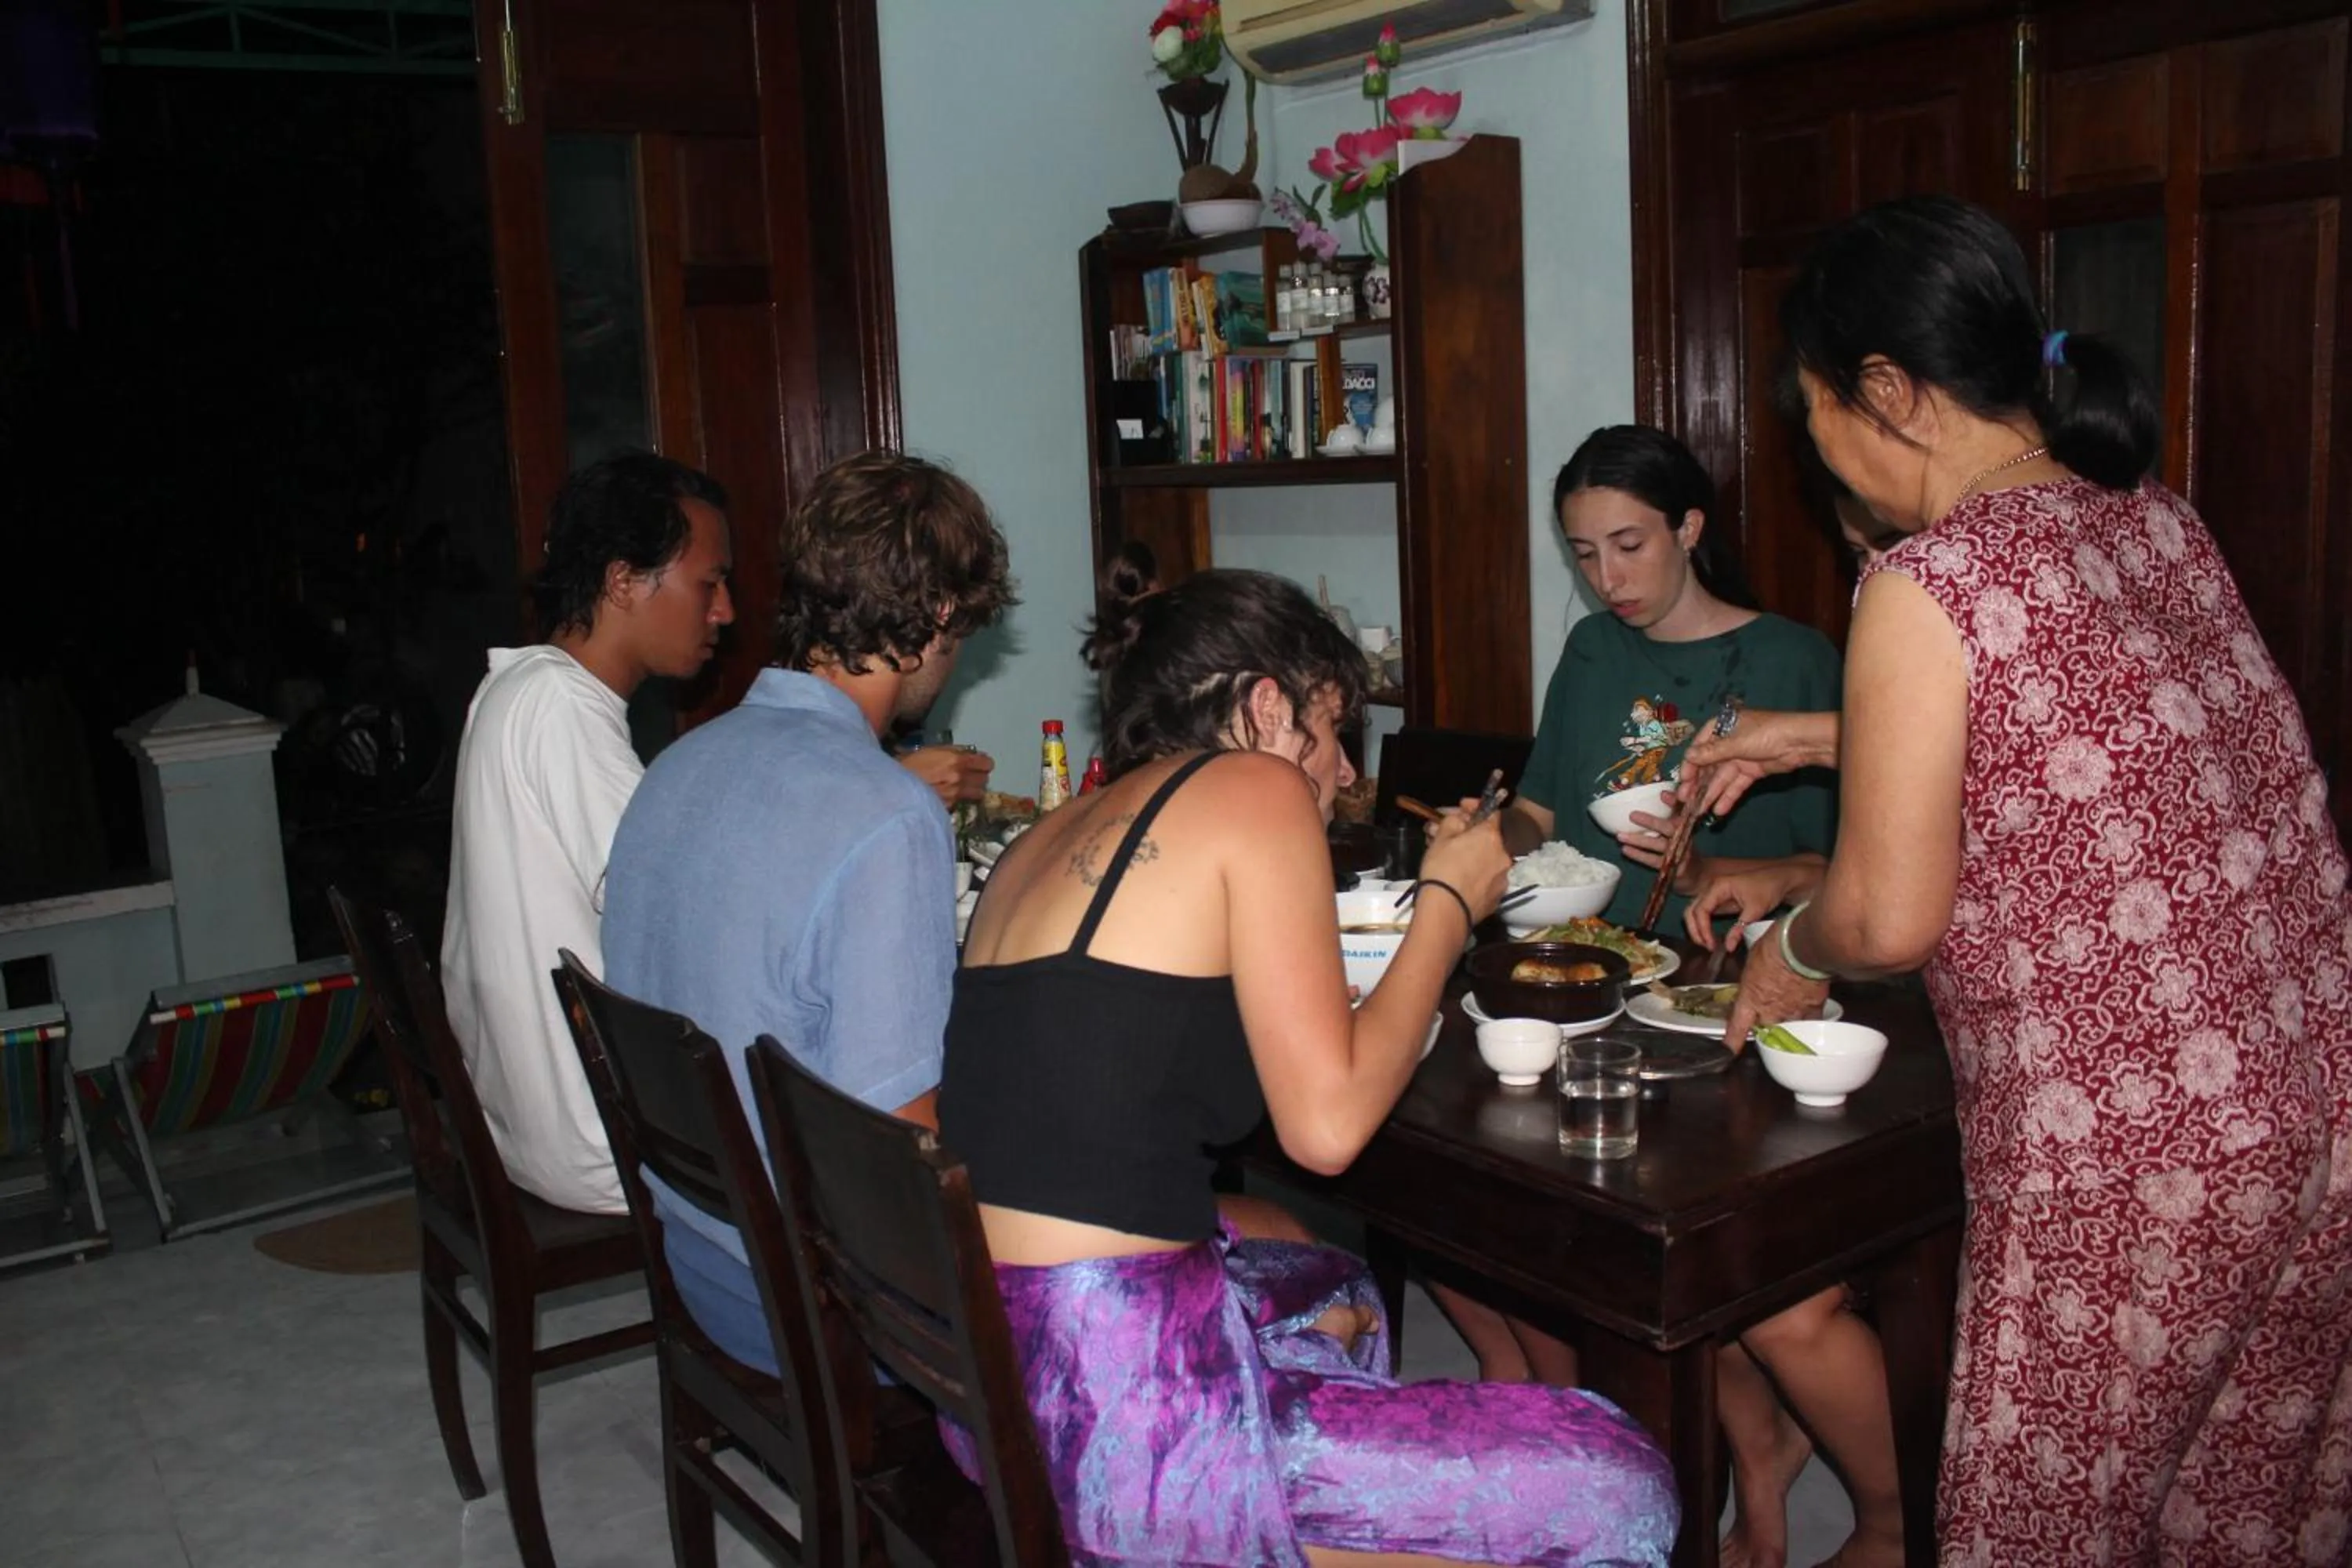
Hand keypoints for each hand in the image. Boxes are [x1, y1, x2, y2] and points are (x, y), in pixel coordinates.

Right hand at [899, 745, 992, 807]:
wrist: (893, 787)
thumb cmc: (908, 764)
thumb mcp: (931, 750)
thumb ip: (952, 752)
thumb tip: (968, 753)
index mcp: (956, 761)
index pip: (986, 763)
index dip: (984, 763)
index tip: (980, 763)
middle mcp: (959, 779)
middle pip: (984, 779)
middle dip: (979, 776)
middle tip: (970, 774)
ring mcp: (955, 796)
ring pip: (977, 793)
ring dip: (973, 789)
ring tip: (962, 786)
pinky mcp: (947, 808)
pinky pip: (962, 802)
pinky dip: (959, 799)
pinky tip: (948, 795)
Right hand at [1417, 798, 1511, 924]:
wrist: (1446, 911)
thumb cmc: (1442, 869)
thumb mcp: (1441, 838)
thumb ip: (1453, 821)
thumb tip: (1460, 819)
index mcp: (1491, 836)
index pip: (1491, 812)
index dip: (1475, 807)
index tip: (1461, 807)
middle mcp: (1504, 856)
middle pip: (1488, 838)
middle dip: (1469, 835)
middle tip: (1449, 837)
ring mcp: (1503, 879)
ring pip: (1488, 860)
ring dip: (1474, 856)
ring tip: (1452, 862)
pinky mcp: (1498, 898)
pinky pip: (1487, 880)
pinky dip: (1476, 876)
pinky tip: (1460, 881)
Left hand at [1614, 790, 1696, 885]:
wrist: (1698, 875)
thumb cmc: (1683, 846)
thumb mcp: (1680, 828)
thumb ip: (1673, 811)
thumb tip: (1662, 793)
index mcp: (1686, 825)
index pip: (1682, 810)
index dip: (1673, 802)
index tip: (1662, 795)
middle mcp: (1685, 838)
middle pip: (1670, 827)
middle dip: (1651, 821)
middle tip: (1632, 815)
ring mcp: (1680, 854)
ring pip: (1659, 845)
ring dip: (1639, 840)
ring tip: (1620, 836)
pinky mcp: (1674, 869)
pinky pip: (1654, 861)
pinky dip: (1639, 855)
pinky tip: (1626, 850)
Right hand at [1681, 709, 1839, 818]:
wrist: (1800, 742)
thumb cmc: (1766, 733)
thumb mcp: (1735, 742)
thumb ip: (1711, 752)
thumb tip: (1688, 756)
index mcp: (1722, 728)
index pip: (1700, 747)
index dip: (1690, 764)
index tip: (1683, 781)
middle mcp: (1729, 742)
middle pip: (1709, 765)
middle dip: (1697, 784)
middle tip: (1686, 801)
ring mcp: (1741, 758)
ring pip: (1721, 778)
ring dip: (1711, 794)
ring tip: (1699, 811)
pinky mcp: (1752, 771)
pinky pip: (1736, 785)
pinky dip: (1728, 796)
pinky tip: (1718, 810)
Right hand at [1683, 857, 1827, 949]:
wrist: (1780, 879)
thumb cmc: (1769, 888)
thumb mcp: (1756, 910)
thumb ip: (1740, 929)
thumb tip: (1728, 948)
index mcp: (1718, 886)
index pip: (1700, 910)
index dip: (1702, 929)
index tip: (1711, 945)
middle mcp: (1712, 888)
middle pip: (1691, 910)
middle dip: (1695, 930)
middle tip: (1706, 947)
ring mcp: (1714, 893)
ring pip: (1694, 911)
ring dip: (1697, 929)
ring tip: (1707, 944)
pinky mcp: (1719, 900)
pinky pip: (1704, 913)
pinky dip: (1704, 926)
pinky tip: (1711, 937)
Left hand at [1723, 922, 1832, 1054]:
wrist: (1802, 946)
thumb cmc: (1775, 946)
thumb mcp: (1753, 961)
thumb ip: (1753, 978)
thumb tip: (1755, 979)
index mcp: (1750, 998)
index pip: (1737, 1027)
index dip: (1732, 1042)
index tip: (1728, 1052)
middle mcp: (1769, 1011)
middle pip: (1764, 1031)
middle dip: (1763, 1028)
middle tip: (1765, 1021)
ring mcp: (1792, 1012)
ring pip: (1787, 1030)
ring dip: (1784, 1025)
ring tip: (1787, 1018)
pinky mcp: (1812, 1009)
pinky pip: (1809, 1023)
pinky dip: (1807, 1022)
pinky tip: (1808, 1020)